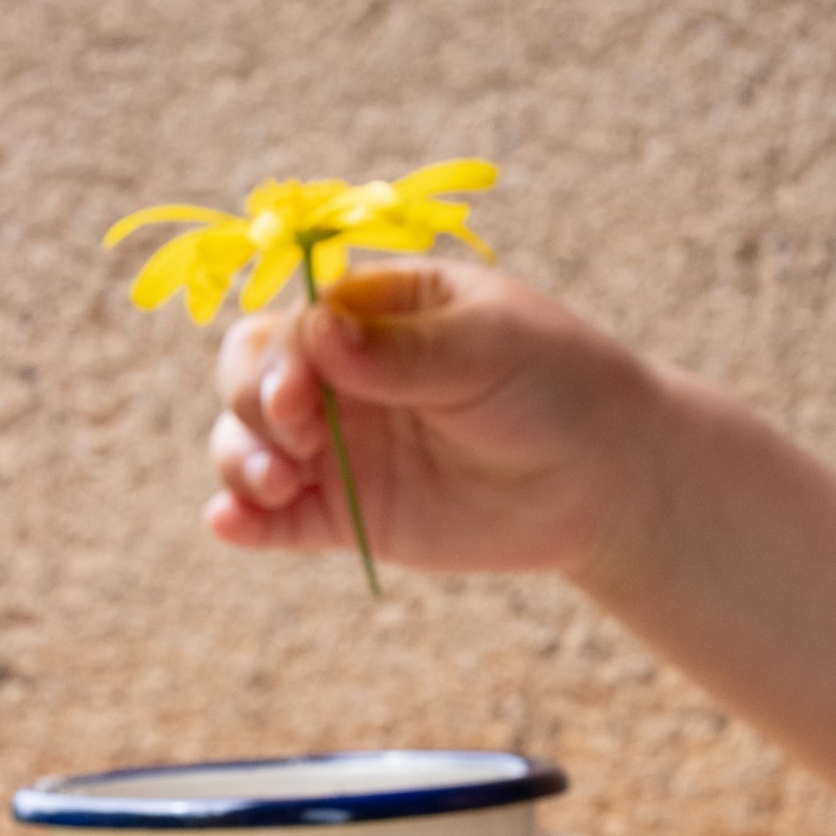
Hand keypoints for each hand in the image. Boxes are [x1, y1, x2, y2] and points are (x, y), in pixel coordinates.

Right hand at [206, 260, 659, 579]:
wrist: (605, 476)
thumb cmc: (555, 384)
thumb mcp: (487, 349)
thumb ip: (402, 350)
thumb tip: (320, 333)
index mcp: (368, 310)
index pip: (291, 321)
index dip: (280, 357)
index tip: (302, 392)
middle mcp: (339, 375)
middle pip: (250, 377)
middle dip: (253, 405)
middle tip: (297, 439)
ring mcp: (338, 447)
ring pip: (247, 445)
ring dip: (240, 461)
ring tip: (276, 486)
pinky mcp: (345, 516)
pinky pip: (274, 520)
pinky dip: (241, 521)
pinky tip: (230, 524)